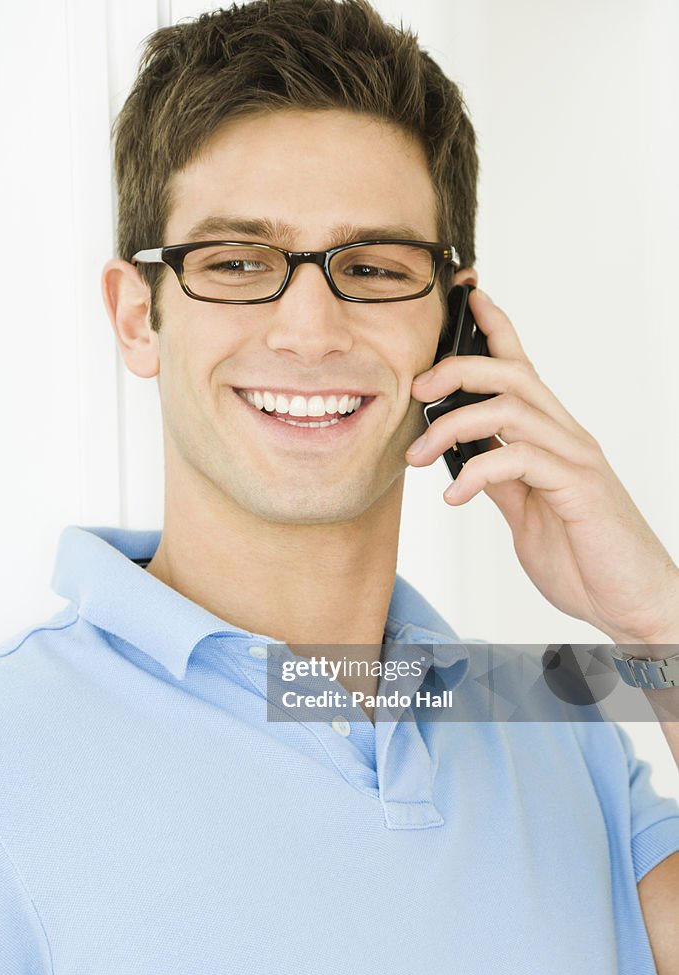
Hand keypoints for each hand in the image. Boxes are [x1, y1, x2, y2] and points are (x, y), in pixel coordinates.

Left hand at [405, 288, 678, 645]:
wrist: (631, 603)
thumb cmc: (582, 557)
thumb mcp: (526, 513)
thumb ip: (501, 480)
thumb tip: (464, 457)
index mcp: (553, 437)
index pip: (522, 369)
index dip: (496, 329)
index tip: (467, 298)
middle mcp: (567, 437)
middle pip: (512, 374)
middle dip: (458, 369)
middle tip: (415, 390)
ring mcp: (576, 459)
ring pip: (511, 408)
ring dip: (453, 426)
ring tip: (420, 455)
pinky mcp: (580, 488)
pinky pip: (521, 460)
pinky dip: (478, 473)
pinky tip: (455, 496)